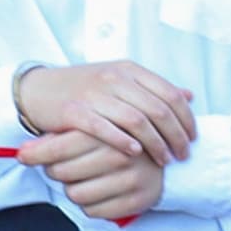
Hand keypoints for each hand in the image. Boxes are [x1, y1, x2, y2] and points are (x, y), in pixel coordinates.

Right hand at [11, 59, 195, 166]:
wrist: (38, 90)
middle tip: (182, 155)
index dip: (186, 119)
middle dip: (175, 136)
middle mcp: (114, 79)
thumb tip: (189, 95)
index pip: (170, 94)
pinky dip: (124, 142)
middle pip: (158, 109)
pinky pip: (105, 129)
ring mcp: (94, 94)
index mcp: (129, 70)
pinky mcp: (74, 111)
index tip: (192, 138)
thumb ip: (153, 88)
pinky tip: (134, 154)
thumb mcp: (121, 81)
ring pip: (137, 121)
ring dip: (155, 144)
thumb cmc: (83, 89)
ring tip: (163, 160)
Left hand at [29, 126, 166, 225]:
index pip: (59, 147)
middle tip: (61, 166)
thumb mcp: (93, 129)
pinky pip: (93, 211)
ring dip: (72, 188)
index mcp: (109, 132)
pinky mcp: (138, 201)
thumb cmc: (119, 140)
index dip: (36, 153)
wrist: (168, 154)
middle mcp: (122, 155)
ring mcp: (132, 179)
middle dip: (56, 170)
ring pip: (75, 194)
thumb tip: (23, 150)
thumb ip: (61, 136)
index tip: (23, 155)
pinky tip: (96, 191)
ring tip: (81, 179)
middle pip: (61, 172)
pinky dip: (89, 204)